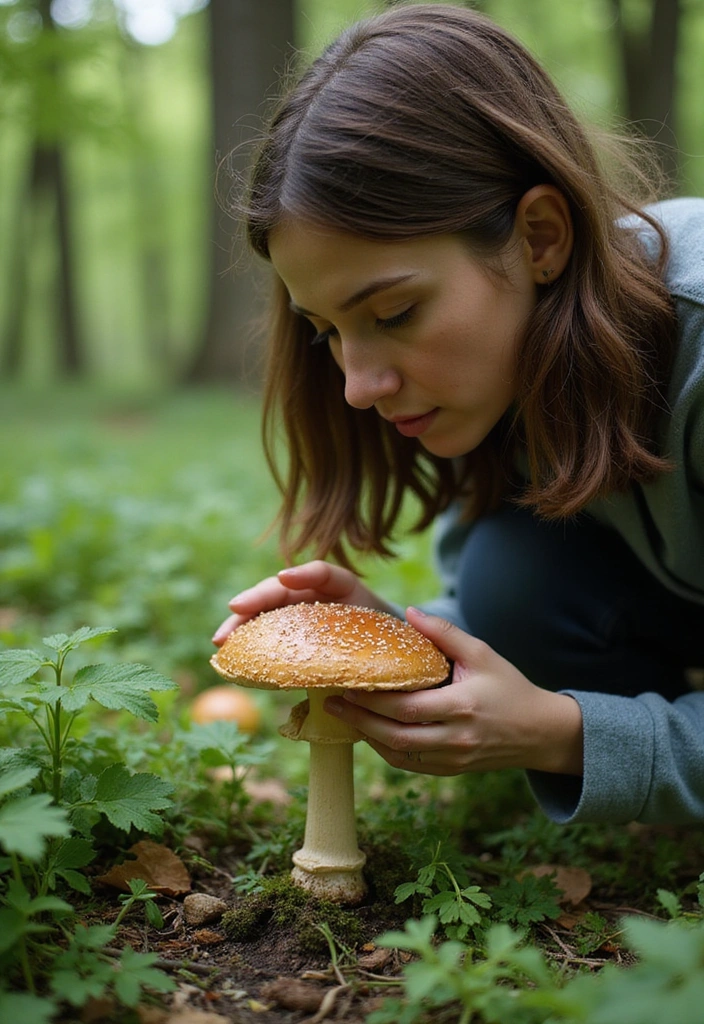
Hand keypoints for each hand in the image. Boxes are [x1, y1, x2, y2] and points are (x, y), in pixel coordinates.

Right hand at [212, 560, 393, 644]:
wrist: (381, 650)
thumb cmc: (384, 639)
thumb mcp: (389, 633)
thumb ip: (387, 637)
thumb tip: (367, 669)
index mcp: (342, 587)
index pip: (323, 573)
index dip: (304, 574)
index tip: (285, 580)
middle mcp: (313, 595)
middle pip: (280, 591)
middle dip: (256, 599)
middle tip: (234, 610)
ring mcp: (296, 613)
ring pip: (264, 611)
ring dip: (240, 623)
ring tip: (221, 640)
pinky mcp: (285, 634)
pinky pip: (262, 633)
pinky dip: (245, 641)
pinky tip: (228, 653)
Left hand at [324, 607, 583, 776]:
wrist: (539, 732)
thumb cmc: (509, 687)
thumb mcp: (482, 653)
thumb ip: (445, 633)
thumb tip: (409, 612)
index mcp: (463, 706)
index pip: (408, 708)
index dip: (374, 700)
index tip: (347, 684)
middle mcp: (456, 738)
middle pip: (396, 736)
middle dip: (360, 720)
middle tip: (332, 702)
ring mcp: (453, 759)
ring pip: (399, 755)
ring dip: (368, 737)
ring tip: (344, 717)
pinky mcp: (451, 770)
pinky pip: (410, 764)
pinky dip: (386, 750)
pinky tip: (370, 732)